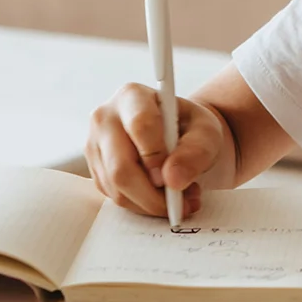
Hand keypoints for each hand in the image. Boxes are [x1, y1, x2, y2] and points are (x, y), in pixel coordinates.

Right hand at [84, 83, 228, 218]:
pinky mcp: (95, 168)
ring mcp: (95, 145)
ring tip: (180, 199)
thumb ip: (196, 151)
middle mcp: (105, 118)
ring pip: (115, 187)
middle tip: (182, 203)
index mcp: (133, 96)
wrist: (178, 134)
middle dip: (153, 194)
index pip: (140, 125)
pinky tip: (162, 196)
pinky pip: (114, 196)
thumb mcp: (206, 132)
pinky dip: (141, 205)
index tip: (173, 178)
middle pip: (121, 165)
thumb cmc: (190, 127)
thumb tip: (172, 180)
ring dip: (150, 203)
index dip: (156, 155)